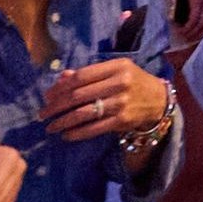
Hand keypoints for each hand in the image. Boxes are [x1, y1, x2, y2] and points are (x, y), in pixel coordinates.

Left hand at [42, 57, 170, 141]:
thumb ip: (89, 74)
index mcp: (117, 66)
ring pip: (84, 113)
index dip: (61, 87)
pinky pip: (94, 128)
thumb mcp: (116, 71)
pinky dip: (78, 133)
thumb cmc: (133, 82)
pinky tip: (67, 135)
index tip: (47, 96)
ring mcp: (121, 102)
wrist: (159, 100)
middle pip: (79, 95)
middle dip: (56, 106)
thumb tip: (61, 78)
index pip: (82, 76)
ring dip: (63, 121)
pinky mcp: (122, 120)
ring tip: (51, 126)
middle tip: (42, 114)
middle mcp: (119, 83)